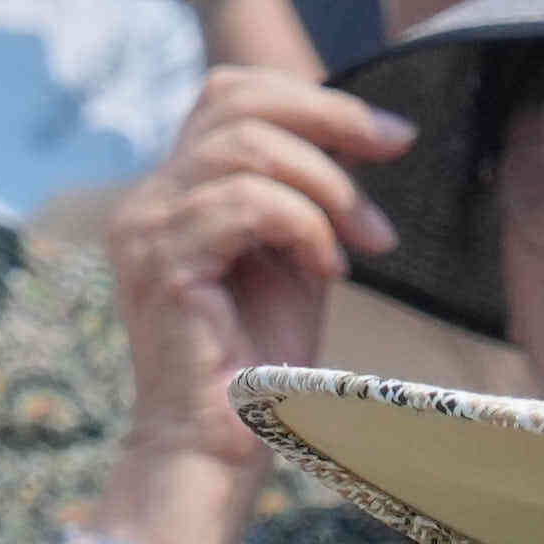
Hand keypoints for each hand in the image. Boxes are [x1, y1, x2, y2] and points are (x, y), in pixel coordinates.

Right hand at [102, 66, 405, 464]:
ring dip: (328, 185)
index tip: (390, 136)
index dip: (313, 99)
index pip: (230, 95)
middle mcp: (150, 200)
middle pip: (236, 100)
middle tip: (396, 149)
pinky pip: (248, 204)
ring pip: (247, 147)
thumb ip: (308, 197)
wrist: (219, 448)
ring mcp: (147, 227)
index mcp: (176, 192)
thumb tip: (362, 134)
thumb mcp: (296, 258)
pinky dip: (306, 226)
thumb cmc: (261, 366)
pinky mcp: (162, 261)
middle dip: (331, 117)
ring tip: (366, 239)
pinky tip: (330, 269)